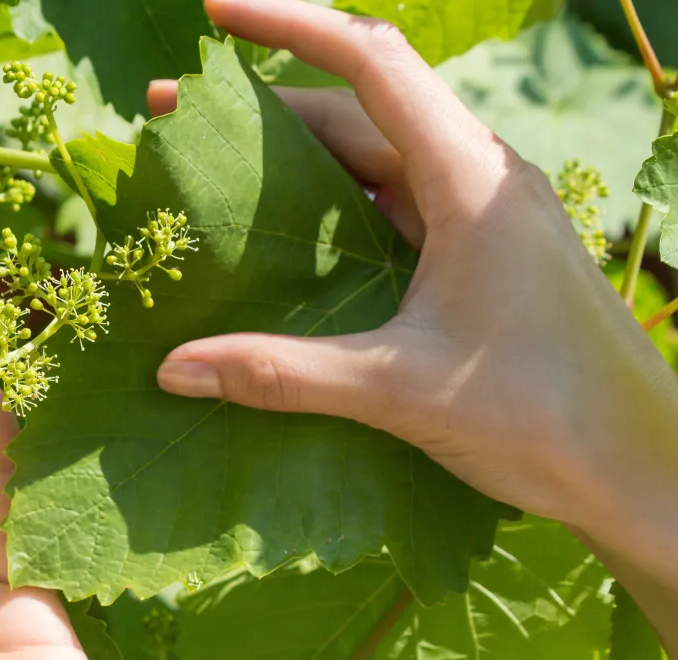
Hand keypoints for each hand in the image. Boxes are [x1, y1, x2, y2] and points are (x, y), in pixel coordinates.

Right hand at [150, 0, 677, 582]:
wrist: (639, 470)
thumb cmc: (541, 417)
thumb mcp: (398, 389)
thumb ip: (283, 372)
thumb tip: (172, 368)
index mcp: (470, 179)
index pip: (371, 64)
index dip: (290, 23)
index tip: (216, 10)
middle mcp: (476, 178)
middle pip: (357, 109)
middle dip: (262, 106)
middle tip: (172, 115)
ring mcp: (477, 216)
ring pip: (370, 160)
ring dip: (292, 159)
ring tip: (208, 172)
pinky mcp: (475, 256)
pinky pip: (387, 208)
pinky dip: (327, 211)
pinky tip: (278, 240)